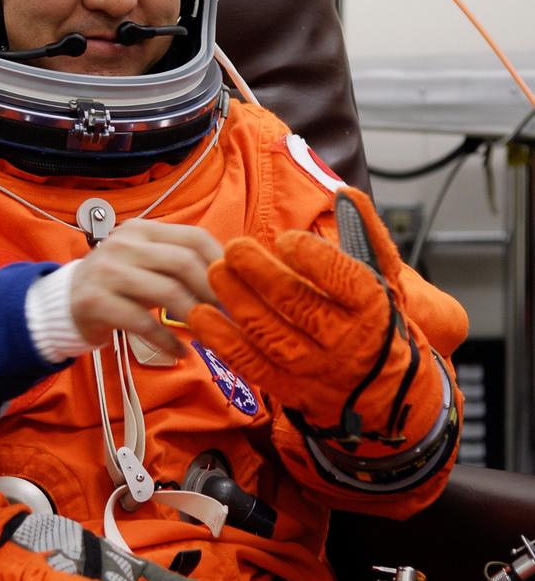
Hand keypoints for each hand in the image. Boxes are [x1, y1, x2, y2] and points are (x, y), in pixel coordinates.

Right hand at [70, 219, 221, 357]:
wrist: (64, 302)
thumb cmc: (117, 284)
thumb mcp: (145, 263)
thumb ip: (178, 263)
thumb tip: (232, 279)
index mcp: (142, 230)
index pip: (194, 237)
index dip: (221, 264)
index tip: (239, 289)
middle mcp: (124, 243)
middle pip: (183, 263)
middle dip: (212, 293)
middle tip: (230, 318)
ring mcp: (108, 271)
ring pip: (166, 291)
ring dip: (194, 317)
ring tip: (209, 336)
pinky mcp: (96, 301)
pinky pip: (143, 322)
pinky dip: (167, 340)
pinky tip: (180, 352)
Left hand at [188, 187, 441, 446]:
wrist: (381, 388)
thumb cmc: (372, 317)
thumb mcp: (382, 275)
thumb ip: (363, 231)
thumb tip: (345, 192)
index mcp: (371, 307)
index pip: (345, 282)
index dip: (313, 259)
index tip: (285, 238)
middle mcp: (345, 341)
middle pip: (301, 307)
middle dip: (263, 275)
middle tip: (234, 248)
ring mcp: (315, 368)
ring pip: (272, 337)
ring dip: (238, 303)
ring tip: (214, 272)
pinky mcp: (288, 388)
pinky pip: (252, 366)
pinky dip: (223, 342)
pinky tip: (199, 315)